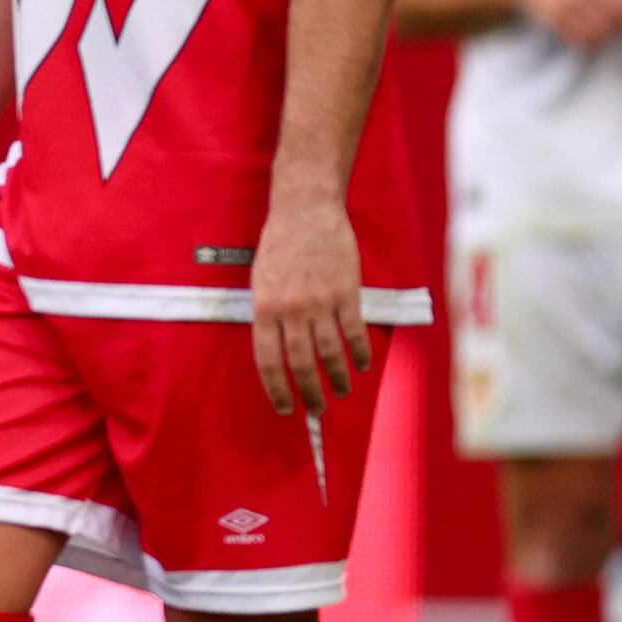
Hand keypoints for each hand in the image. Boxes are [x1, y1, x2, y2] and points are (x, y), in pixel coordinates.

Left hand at [246, 190, 371, 419]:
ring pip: (330, 353)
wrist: (305, 211)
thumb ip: (267, 315)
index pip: (267, 360)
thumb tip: (275, 351)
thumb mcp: (260, 280)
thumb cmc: (279, 245)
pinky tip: (362, 366)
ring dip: (338, 378)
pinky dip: (360, 353)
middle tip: (317, 411)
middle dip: (310, 393)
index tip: (285, 408)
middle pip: (301, 364)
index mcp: (264, 307)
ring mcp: (321, 301)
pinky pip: (355, 332)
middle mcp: (291, 309)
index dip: (276, 389)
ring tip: (342, 392)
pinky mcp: (347, 292)